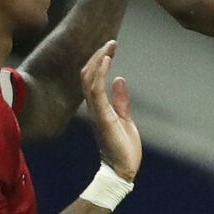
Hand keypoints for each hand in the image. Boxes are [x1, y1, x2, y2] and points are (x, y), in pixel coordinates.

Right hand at [81, 40, 140, 181]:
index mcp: (99, 107)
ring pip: (90, 80)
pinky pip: (96, 91)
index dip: (99, 61)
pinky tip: (106, 60)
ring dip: (99, 60)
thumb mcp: (125, 119)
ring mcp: (97, 112)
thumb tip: (119, 79)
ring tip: (109, 47)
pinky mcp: (103, 117)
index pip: (93, 79)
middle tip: (110, 42)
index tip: (110, 47)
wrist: (123, 171)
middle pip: (88, 75)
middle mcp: (94, 107)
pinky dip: (100, 73)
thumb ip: (120, 100)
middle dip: (98, 56)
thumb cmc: (122, 149)